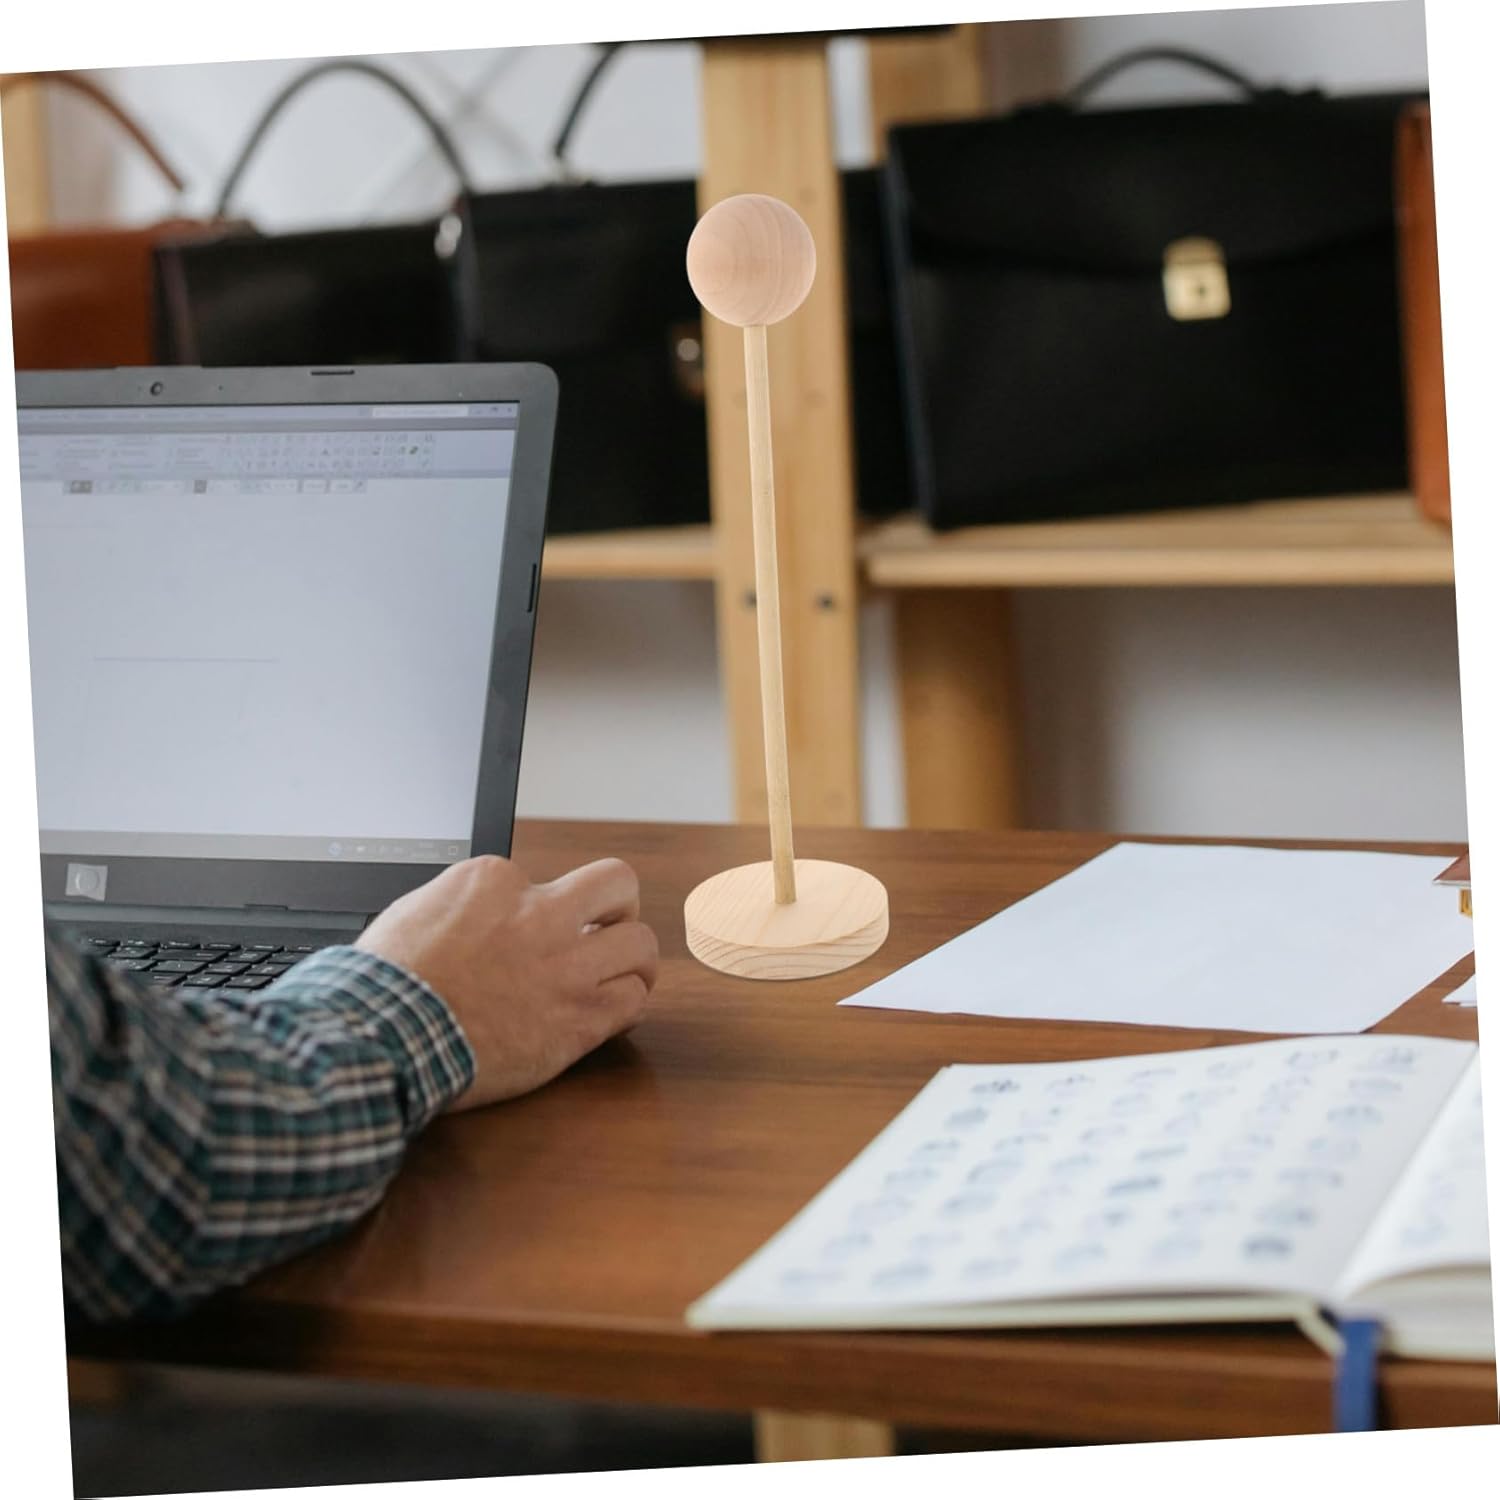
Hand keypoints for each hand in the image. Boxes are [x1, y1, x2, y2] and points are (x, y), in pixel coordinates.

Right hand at [356, 855, 656, 1110]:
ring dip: (632, 960)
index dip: (538, 910)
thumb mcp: (417, 911)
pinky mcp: (580, 1018)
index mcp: (496, 880)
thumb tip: (478, 916)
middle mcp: (541, 913)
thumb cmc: (387, 982)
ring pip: (641, 944)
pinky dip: (626, 1005)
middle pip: (617, 885)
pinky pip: (634, 1000)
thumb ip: (463, 905)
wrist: (386, 1035)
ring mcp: (566, 966)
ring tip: (619, 975)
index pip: (544, 880)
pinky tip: (608, 1013)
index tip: (523, 937)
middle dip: (618, 906)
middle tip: (605, 929)